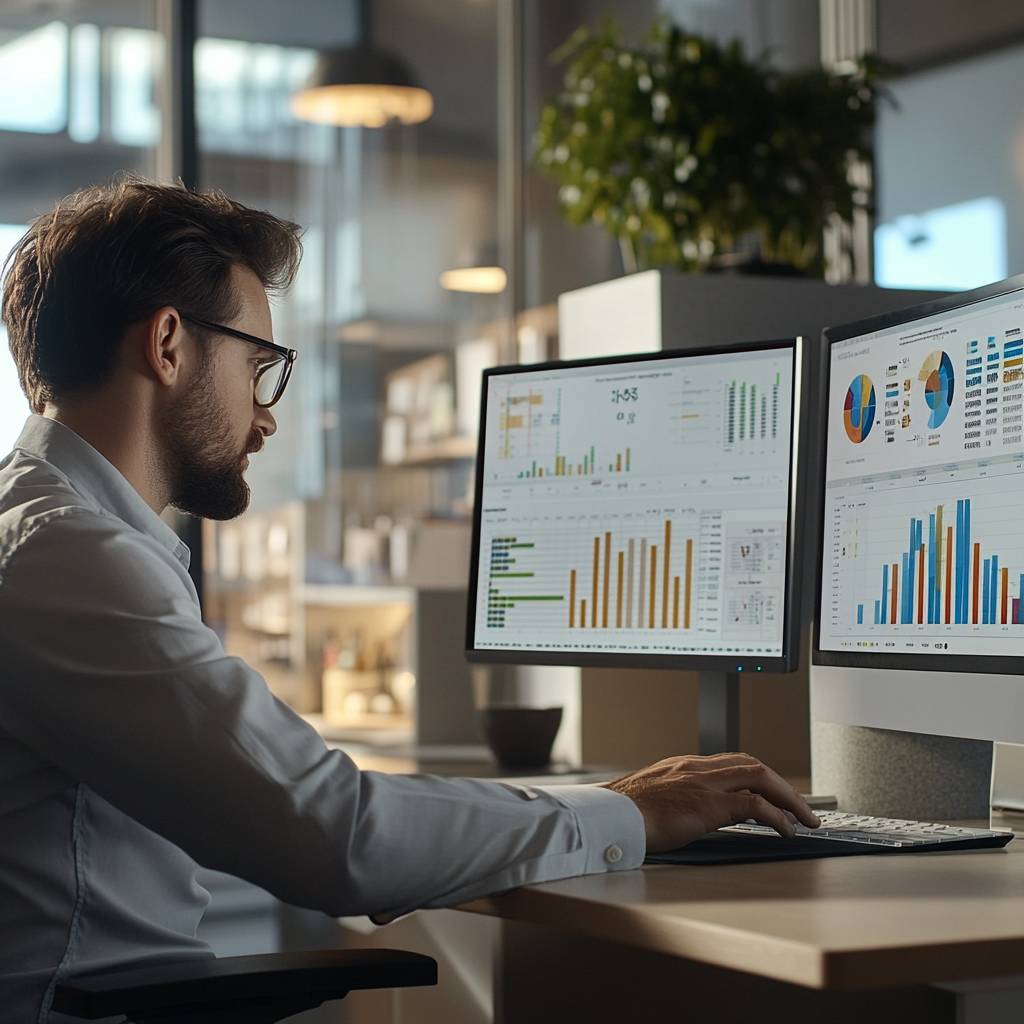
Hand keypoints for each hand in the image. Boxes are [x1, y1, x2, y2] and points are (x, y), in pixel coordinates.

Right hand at [601, 752, 819, 853]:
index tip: (771, 791)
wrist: (611, 814)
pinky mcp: (710, 804)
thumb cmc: (624, 811)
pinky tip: (786, 830)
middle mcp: (698, 767)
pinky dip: (777, 816)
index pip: (732, 762)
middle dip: (781, 784)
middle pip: (752, 764)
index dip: (757, 776)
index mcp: (684, 765)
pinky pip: (756, 805)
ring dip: (788, 797)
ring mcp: (705, 783)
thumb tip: (685, 811)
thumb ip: (673, 795)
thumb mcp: (653, 795)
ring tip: (803, 818)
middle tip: (799, 805)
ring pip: (761, 777)